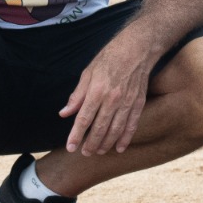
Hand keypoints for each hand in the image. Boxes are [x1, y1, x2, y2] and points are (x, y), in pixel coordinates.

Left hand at [60, 35, 155, 155]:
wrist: (136, 49)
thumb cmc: (109, 59)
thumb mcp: (88, 73)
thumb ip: (77, 96)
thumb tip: (64, 113)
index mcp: (97, 91)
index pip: (84, 118)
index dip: (76, 135)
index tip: (70, 147)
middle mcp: (112, 99)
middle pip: (99, 128)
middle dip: (91, 143)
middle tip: (85, 153)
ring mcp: (127, 102)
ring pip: (116, 129)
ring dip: (106, 143)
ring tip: (99, 152)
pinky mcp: (138, 102)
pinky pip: (132, 124)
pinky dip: (126, 138)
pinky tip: (120, 148)